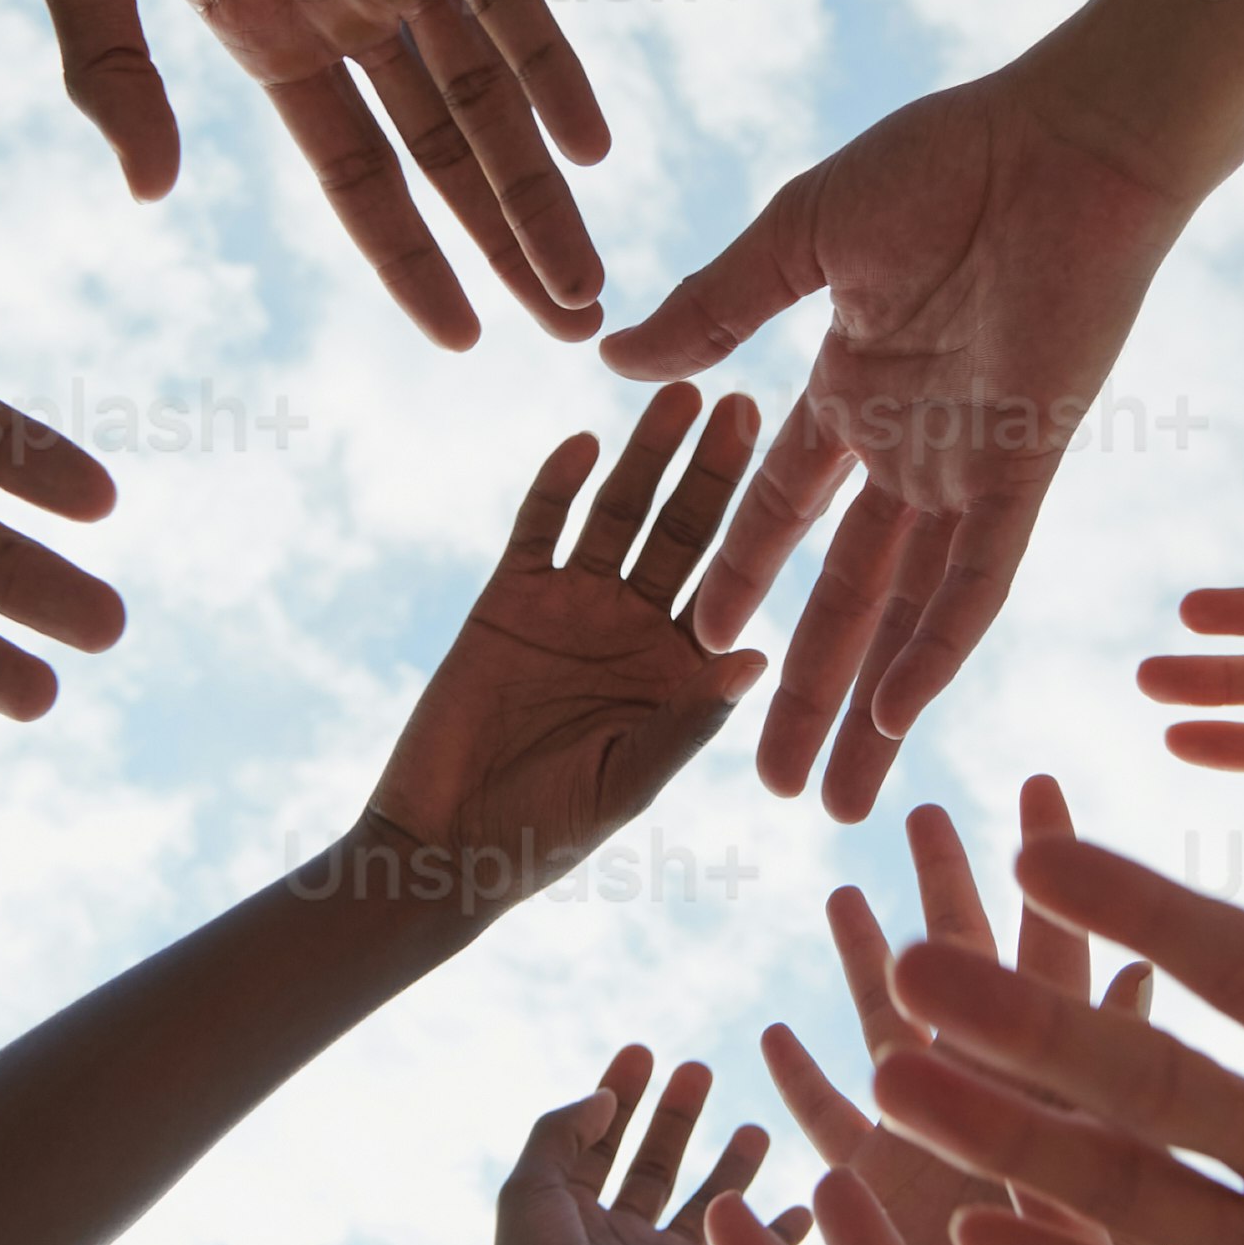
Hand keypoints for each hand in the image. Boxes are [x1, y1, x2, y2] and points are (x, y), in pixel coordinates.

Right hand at [8, 0, 610, 344]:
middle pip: (445, 150)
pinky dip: (552, 63)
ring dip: (538, 186)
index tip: (461, 340)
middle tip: (575, 332)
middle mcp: (343, 0)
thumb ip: (110, 67)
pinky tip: (592, 142)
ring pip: (488, 90)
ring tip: (591, 279)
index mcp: (259, 30)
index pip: (356, 177)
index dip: (407, 258)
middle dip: (505, 243)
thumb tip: (151, 194)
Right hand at [355, 388, 762, 917]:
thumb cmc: (548, 835)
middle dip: (711, 471)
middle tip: (743, 405)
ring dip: (644, 459)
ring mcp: (572, 606)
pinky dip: (557, 488)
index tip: (799, 470)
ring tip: (675, 399)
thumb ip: (687, 721)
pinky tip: (582, 444)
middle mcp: (634, 626)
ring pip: (617, 515)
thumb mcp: (628, 781)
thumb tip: (757, 656)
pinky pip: (538, 530)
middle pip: (682, 532)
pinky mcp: (508, 598)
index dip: (759, 527)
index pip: (730, 583)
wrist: (444, 845)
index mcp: (678, 670)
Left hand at [493, 1046, 796, 1244]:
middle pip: (650, 1164)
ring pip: (702, 1206)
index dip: (617, 1095)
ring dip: (729, 1167)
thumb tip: (603, 1096)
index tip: (644, 1052)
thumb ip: (560, 1131)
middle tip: (699, 1069)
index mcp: (565, 1213)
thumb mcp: (529, 1187)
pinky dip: (777, 1236)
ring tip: (755, 1127)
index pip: (595, 1141)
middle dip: (674, 1117)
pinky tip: (803, 1208)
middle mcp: (611, 1238)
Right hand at [601, 72, 1186, 814]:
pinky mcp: (1028, 467)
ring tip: (834, 797)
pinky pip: (978, 577)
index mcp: (854, 388)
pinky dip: (938, 644)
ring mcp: (970, 465)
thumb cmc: (947, 160)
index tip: (699, 645)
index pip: (784, 511)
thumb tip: (616, 360)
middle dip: (808, 692)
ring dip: (868, 705)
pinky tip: (900, 711)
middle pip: (845, 596)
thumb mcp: (800, 235)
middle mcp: (911, 445)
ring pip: (908, 613)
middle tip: (773, 787)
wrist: (1070, 139)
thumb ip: (714, 307)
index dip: (743, 579)